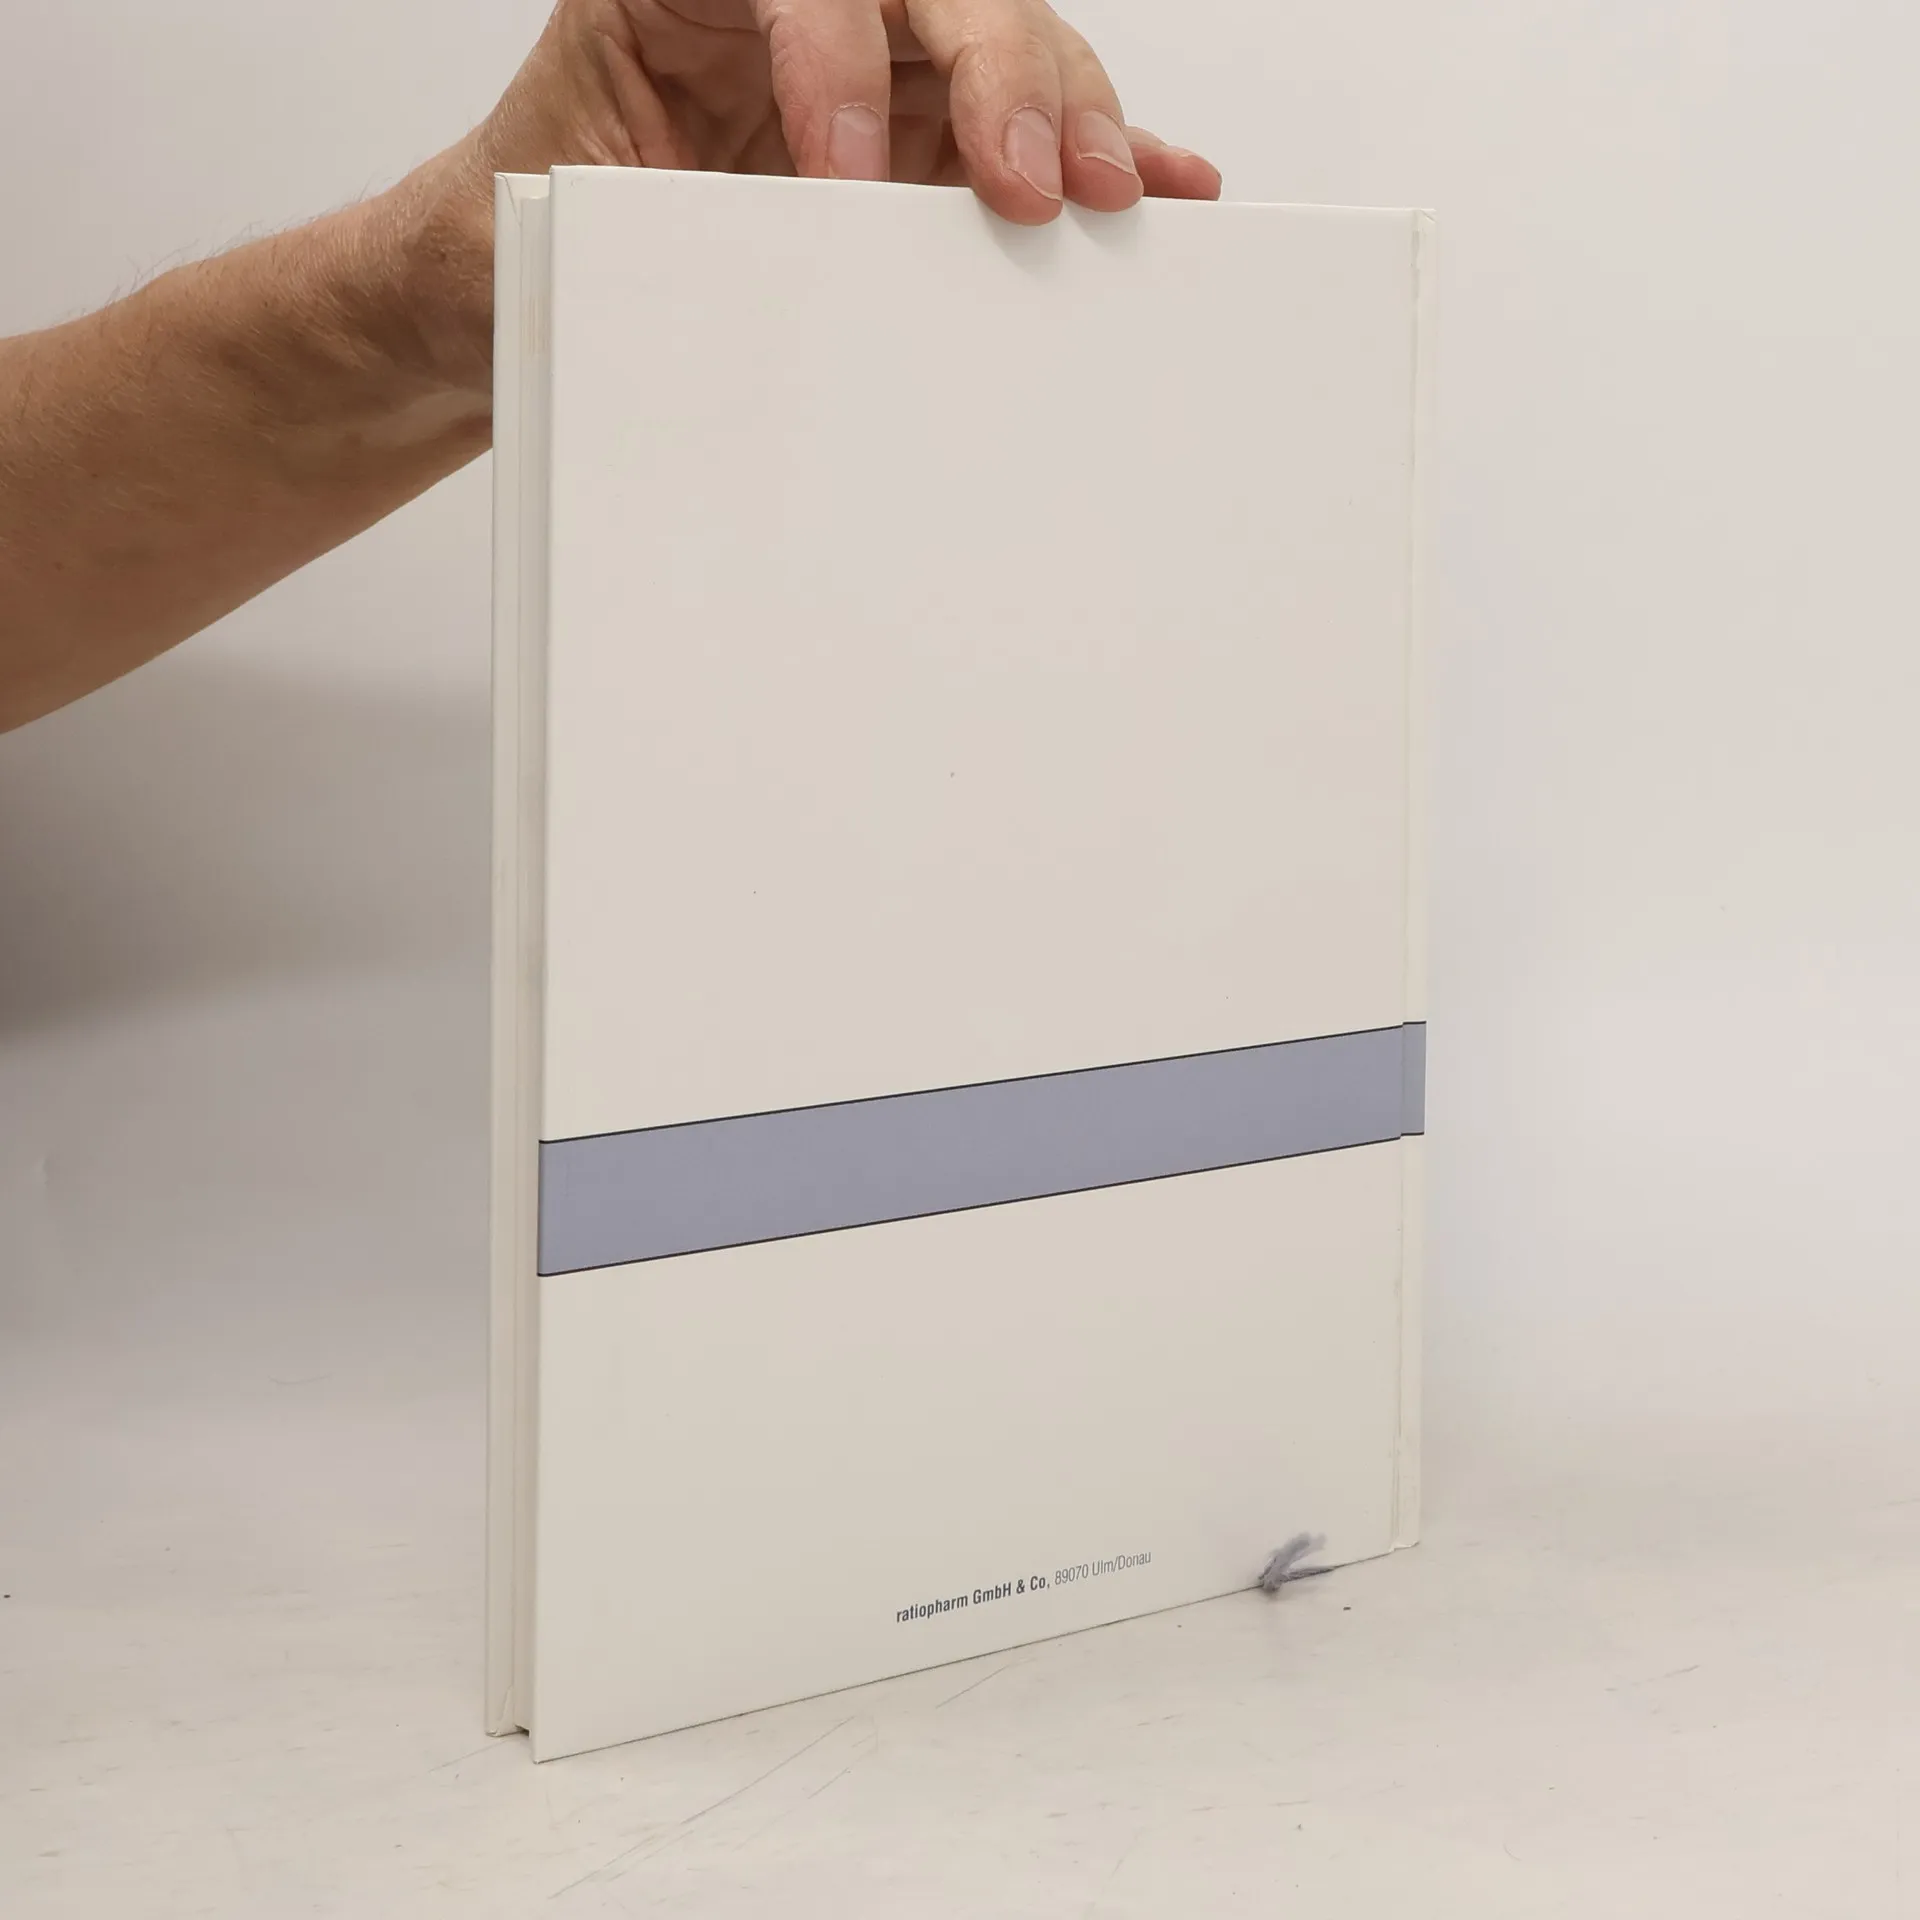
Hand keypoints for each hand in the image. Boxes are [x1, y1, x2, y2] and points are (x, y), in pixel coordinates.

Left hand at [404, 1, 1219, 385]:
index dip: (835, 57)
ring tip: (1110, 194)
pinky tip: (1161, 183)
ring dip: (1069, 114)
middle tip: (1034, 182)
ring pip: (1003, 48)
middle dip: (1002, 72)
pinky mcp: (918, 143)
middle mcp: (793, 8)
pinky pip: (1022, 132)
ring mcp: (872, 70)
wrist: (498, 289)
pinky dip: (1099, 153)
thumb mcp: (547, 211)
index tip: (841, 170)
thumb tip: (739, 252)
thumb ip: (635, 209)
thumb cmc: (510, 232)